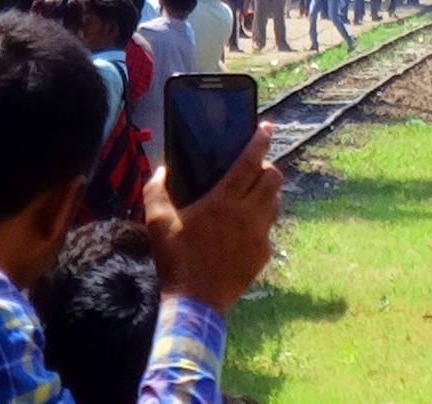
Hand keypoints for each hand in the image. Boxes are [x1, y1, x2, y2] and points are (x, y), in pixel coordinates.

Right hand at [145, 123, 282, 314]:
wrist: (196, 304)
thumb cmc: (175, 260)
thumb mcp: (157, 223)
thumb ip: (156, 190)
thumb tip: (161, 170)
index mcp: (223, 202)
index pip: (249, 162)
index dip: (260, 141)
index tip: (268, 127)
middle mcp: (247, 214)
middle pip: (273, 178)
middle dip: (267, 168)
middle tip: (253, 169)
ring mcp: (259, 235)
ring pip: (275, 202)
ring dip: (267, 193)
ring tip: (249, 196)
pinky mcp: (263, 254)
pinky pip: (268, 229)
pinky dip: (260, 221)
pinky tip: (243, 229)